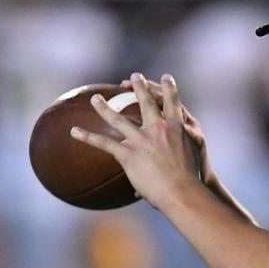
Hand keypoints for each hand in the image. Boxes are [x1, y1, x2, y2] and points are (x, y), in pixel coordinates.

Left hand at [70, 72, 201, 208]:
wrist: (183, 191)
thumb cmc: (191, 180)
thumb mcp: (193, 159)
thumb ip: (182, 152)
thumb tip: (182, 154)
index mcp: (177, 128)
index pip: (173, 102)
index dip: (169, 88)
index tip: (165, 78)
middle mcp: (159, 129)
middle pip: (147, 102)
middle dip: (140, 87)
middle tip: (134, 76)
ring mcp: (142, 140)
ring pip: (118, 119)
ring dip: (104, 107)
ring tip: (95, 98)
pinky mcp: (128, 153)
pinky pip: (104, 143)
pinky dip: (87, 137)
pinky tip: (74, 132)